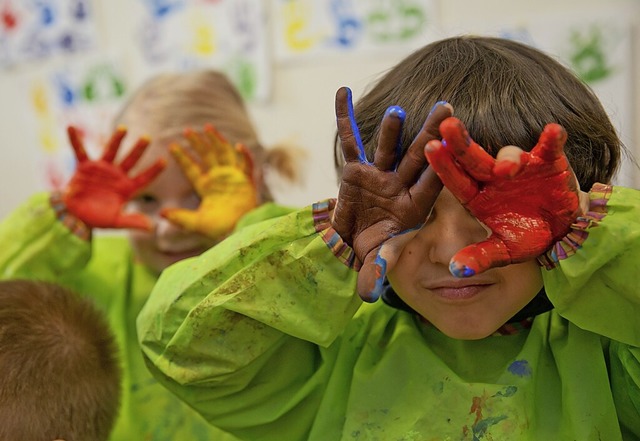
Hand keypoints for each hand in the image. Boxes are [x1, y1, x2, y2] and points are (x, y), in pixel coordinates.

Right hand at [63, 126, 165, 229]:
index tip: (165, 161)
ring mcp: (102, 170)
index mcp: (127, 188)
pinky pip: (80, 152)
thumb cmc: (98, 218)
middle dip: (139, 150)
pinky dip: (75, 140)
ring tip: (124, 129)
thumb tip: (151, 227)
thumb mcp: (116, 221)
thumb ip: (132, 221)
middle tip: (148, 138)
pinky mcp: (85, 168)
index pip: (144, 178)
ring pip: (111, 151)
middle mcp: (117, 175)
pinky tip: (71, 128)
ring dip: (116, 140)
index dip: (154, 170)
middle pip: (130, 160)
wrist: (76, 216)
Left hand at [161, 124, 257, 239]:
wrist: (239, 232)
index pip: (191, 168)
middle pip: (207, 155)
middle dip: (198, 142)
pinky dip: (245, 155)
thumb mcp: (196, 223)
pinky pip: (247, 165)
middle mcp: (218, 178)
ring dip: (217, 140)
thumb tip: (161, 214)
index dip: (182, 157)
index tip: (171, 146)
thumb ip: (180, 218)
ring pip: (225, 153)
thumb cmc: (218, 229)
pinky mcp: (247, 181)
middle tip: (187, 130)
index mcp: (205, 186)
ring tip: (208, 127)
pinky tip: (238, 146)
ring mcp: (233, 177)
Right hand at [333, 86, 452, 301]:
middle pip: (416, 157)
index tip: (452, 149)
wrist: (353, 242)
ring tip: (398, 109)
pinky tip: (342, 92)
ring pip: (387, 147)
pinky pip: (350, 140)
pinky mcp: (356, 169)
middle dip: (429, 135)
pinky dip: (345, 117)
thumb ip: (375, 273)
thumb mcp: (374, 261)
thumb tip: (370, 294)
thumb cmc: (372, 251)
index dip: (439, 168)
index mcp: (413, 207)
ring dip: (392, 128)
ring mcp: (379, 175)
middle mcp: (399, 186)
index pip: (429, 185)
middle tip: (447, 109)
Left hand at [424, 117, 579, 277]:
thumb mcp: (504, 251)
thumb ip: (481, 258)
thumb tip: (456, 272)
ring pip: (509, 155)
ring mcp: (521, 166)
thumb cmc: (526, 236)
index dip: (443, 166)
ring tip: (508, 169)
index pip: (455, 180)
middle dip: (461, 142)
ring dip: (508, 159)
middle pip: (473, 158)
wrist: (562, 229)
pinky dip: (552, 140)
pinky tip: (554, 132)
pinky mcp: (548, 161)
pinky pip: (549, 148)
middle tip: (447, 126)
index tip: (430, 149)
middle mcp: (493, 177)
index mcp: (476, 196)